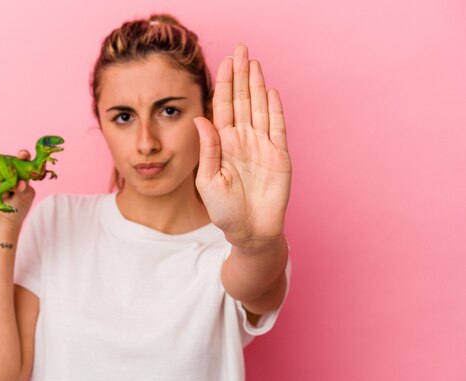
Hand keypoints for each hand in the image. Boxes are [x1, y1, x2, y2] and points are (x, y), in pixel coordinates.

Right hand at [0, 150, 35, 229]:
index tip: (22, 155)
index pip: (24, 157)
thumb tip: (21, 184)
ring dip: (0, 188)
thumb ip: (24, 190)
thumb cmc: (17, 206)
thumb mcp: (25, 199)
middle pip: (6, 161)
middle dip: (7, 172)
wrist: (2, 219)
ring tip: (5, 196)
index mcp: (22, 169)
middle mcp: (8, 166)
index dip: (23, 154)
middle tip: (11, 188)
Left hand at [193, 44, 291, 247]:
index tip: (224, 61)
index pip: (223, 107)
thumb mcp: (208, 181)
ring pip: (260, 108)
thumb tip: (201, 119)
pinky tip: (271, 91)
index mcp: (223, 144)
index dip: (225, 84)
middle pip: (242, 101)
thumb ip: (208, 149)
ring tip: (254, 62)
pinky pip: (277, 128)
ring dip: (257, 86)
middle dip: (241, 75)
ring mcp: (262, 146)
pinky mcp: (279, 156)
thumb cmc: (225, 211)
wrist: (250, 231)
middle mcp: (242, 140)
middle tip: (241, 49)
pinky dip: (275, 110)